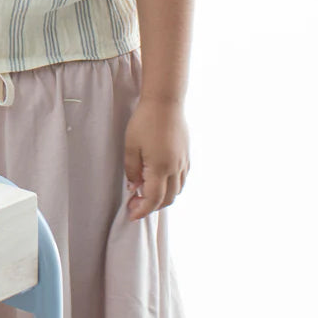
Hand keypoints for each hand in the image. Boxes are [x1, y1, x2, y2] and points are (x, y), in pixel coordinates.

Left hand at [123, 98, 189, 220]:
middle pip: (167, 199)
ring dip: (163, 198)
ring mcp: (184, 163)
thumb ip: (131, 170)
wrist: (166, 102)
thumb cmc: (145, 121)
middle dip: (151, 207)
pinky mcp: (187, 156)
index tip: (132, 215)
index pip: (153, 199)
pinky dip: (172, 187)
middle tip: (135, 204)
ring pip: (177, 191)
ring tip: (146, 194)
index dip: (142, 210)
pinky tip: (160, 181)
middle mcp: (175, 168)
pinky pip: (182, 180)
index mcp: (160, 168)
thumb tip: (134, 187)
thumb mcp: (130, 146)